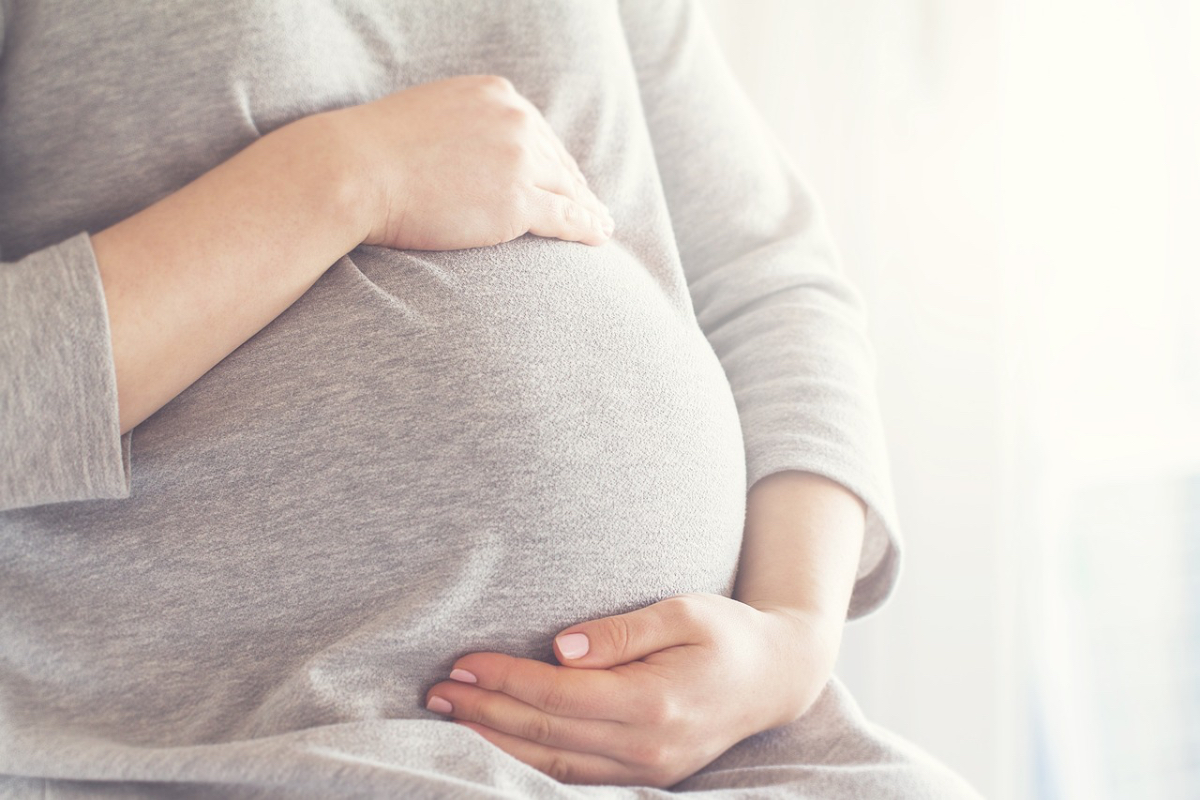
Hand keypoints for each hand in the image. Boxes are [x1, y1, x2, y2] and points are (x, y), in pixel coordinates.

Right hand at [325, 74, 613, 250]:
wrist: (355, 171)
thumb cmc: (375, 151)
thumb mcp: (429, 117)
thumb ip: (463, 127)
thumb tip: (472, 151)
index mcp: (496, 95)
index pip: (537, 131)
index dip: (553, 160)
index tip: (565, 179)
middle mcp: (516, 120)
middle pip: (557, 160)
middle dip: (574, 186)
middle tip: (591, 206)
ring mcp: (520, 161)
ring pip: (568, 189)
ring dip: (589, 209)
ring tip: (601, 225)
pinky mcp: (517, 202)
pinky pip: (566, 217)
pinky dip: (588, 228)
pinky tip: (599, 236)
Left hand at [423, 593, 842, 786]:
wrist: (776, 677)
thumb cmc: (727, 633)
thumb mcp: (684, 610)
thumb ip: (623, 630)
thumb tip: (561, 646)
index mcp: (655, 702)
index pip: (560, 695)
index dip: (505, 680)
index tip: (462, 661)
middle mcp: (647, 746)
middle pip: (547, 735)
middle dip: (486, 713)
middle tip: (436, 691)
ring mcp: (647, 769)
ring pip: (553, 766)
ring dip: (496, 742)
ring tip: (450, 717)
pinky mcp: (645, 776)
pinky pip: (574, 778)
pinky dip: (527, 763)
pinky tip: (496, 743)